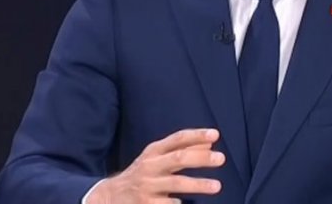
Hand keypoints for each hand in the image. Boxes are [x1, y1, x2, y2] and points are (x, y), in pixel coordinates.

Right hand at [87, 128, 224, 203]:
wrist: (110, 196)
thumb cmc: (142, 174)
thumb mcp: (157, 158)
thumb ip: (181, 149)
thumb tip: (210, 141)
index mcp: (153, 152)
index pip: (177, 139)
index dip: (196, 135)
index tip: (215, 134)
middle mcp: (149, 166)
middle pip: (178, 159)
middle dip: (201, 158)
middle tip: (221, 158)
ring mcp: (147, 186)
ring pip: (176, 183)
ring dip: (198, 184)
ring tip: (216, 186)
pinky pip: (169, 203)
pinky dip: (179, 203)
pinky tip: (187, 203)